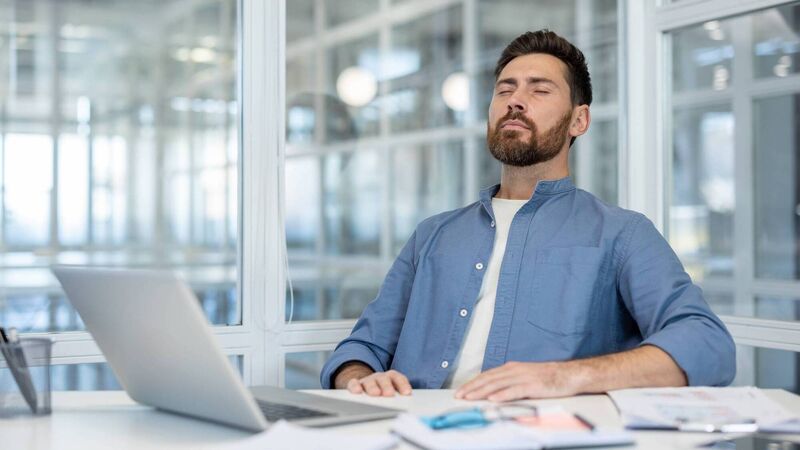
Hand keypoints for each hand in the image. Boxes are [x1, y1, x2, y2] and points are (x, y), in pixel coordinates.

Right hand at [347, 370, 412, 396]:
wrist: (367, 387)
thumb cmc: (383, 392)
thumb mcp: (393, 393)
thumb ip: (399, 398)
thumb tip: (408, 406)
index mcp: (390, 378)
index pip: (397, 378)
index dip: (402, 384)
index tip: (407, 393)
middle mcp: (379, 378)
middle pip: (384, 379)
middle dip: (387, 386)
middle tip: (389, 394)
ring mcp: (367, 381)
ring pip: (370, 381)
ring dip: (373, 387)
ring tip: (375, 394)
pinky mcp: (355, 385)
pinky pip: (354, 383)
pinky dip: (355, 386)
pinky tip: (358, 391)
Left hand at [454, 361, 579, 401]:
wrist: (568, 375)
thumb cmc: (547, 377)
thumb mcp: (525, 376)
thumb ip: (510, 381)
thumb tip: (493, 391)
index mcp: (512, 368)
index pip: (487, 375)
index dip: (473, 383)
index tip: (461, 391)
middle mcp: (515, 370)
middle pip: (489, 379)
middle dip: (472, 388)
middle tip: (459, 395)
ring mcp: (523, 377)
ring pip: (498, 384)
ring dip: (482, 391)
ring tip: (470, 397)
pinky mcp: (533, 385)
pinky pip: (515, 390)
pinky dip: (503, 395)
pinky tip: (493, 399)